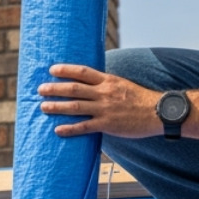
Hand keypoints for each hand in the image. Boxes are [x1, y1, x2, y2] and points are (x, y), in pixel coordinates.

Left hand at [37, 64, 163, 138]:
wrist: (158, 112)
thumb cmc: (141, 99)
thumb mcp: (123, 84)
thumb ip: (106, 83)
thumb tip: (90, 81)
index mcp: (108, 81)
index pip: (82, 72)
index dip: (66, 70)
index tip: (52, 69)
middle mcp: (104, 93)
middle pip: (74, 88)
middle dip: (55, 88)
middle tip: (40, 89)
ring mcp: (105, 109)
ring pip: (75, 107)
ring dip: (57, 106)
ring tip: (43, 107)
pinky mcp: (107, 124)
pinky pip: (84, 126)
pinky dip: (69, 128)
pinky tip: (58, 129)